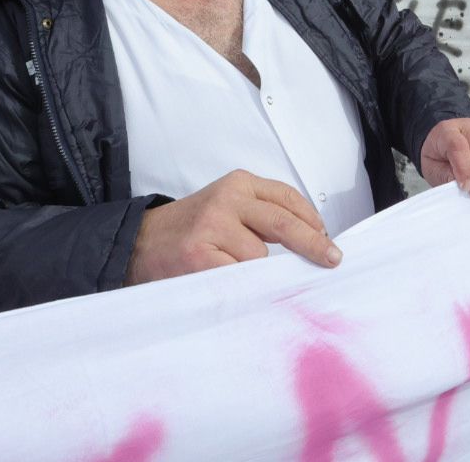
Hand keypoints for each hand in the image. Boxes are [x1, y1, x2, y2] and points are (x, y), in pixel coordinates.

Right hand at [127, 169, 340, 284]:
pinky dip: (244, 287)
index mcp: (239, 184)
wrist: (137, 243)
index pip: (288, 198)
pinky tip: (232, 286)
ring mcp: (212, 226)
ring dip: (258, 273)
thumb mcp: (227, 207)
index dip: (312, 220)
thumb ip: (261, 216)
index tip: (327, 238)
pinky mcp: (199, 255)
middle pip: (285, 224)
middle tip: (332, 260)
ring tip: (234, 272)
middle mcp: (227, 199)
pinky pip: (239, 276)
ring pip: (260, 257)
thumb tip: (310, 242)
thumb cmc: (189, 229)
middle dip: (313, 245)